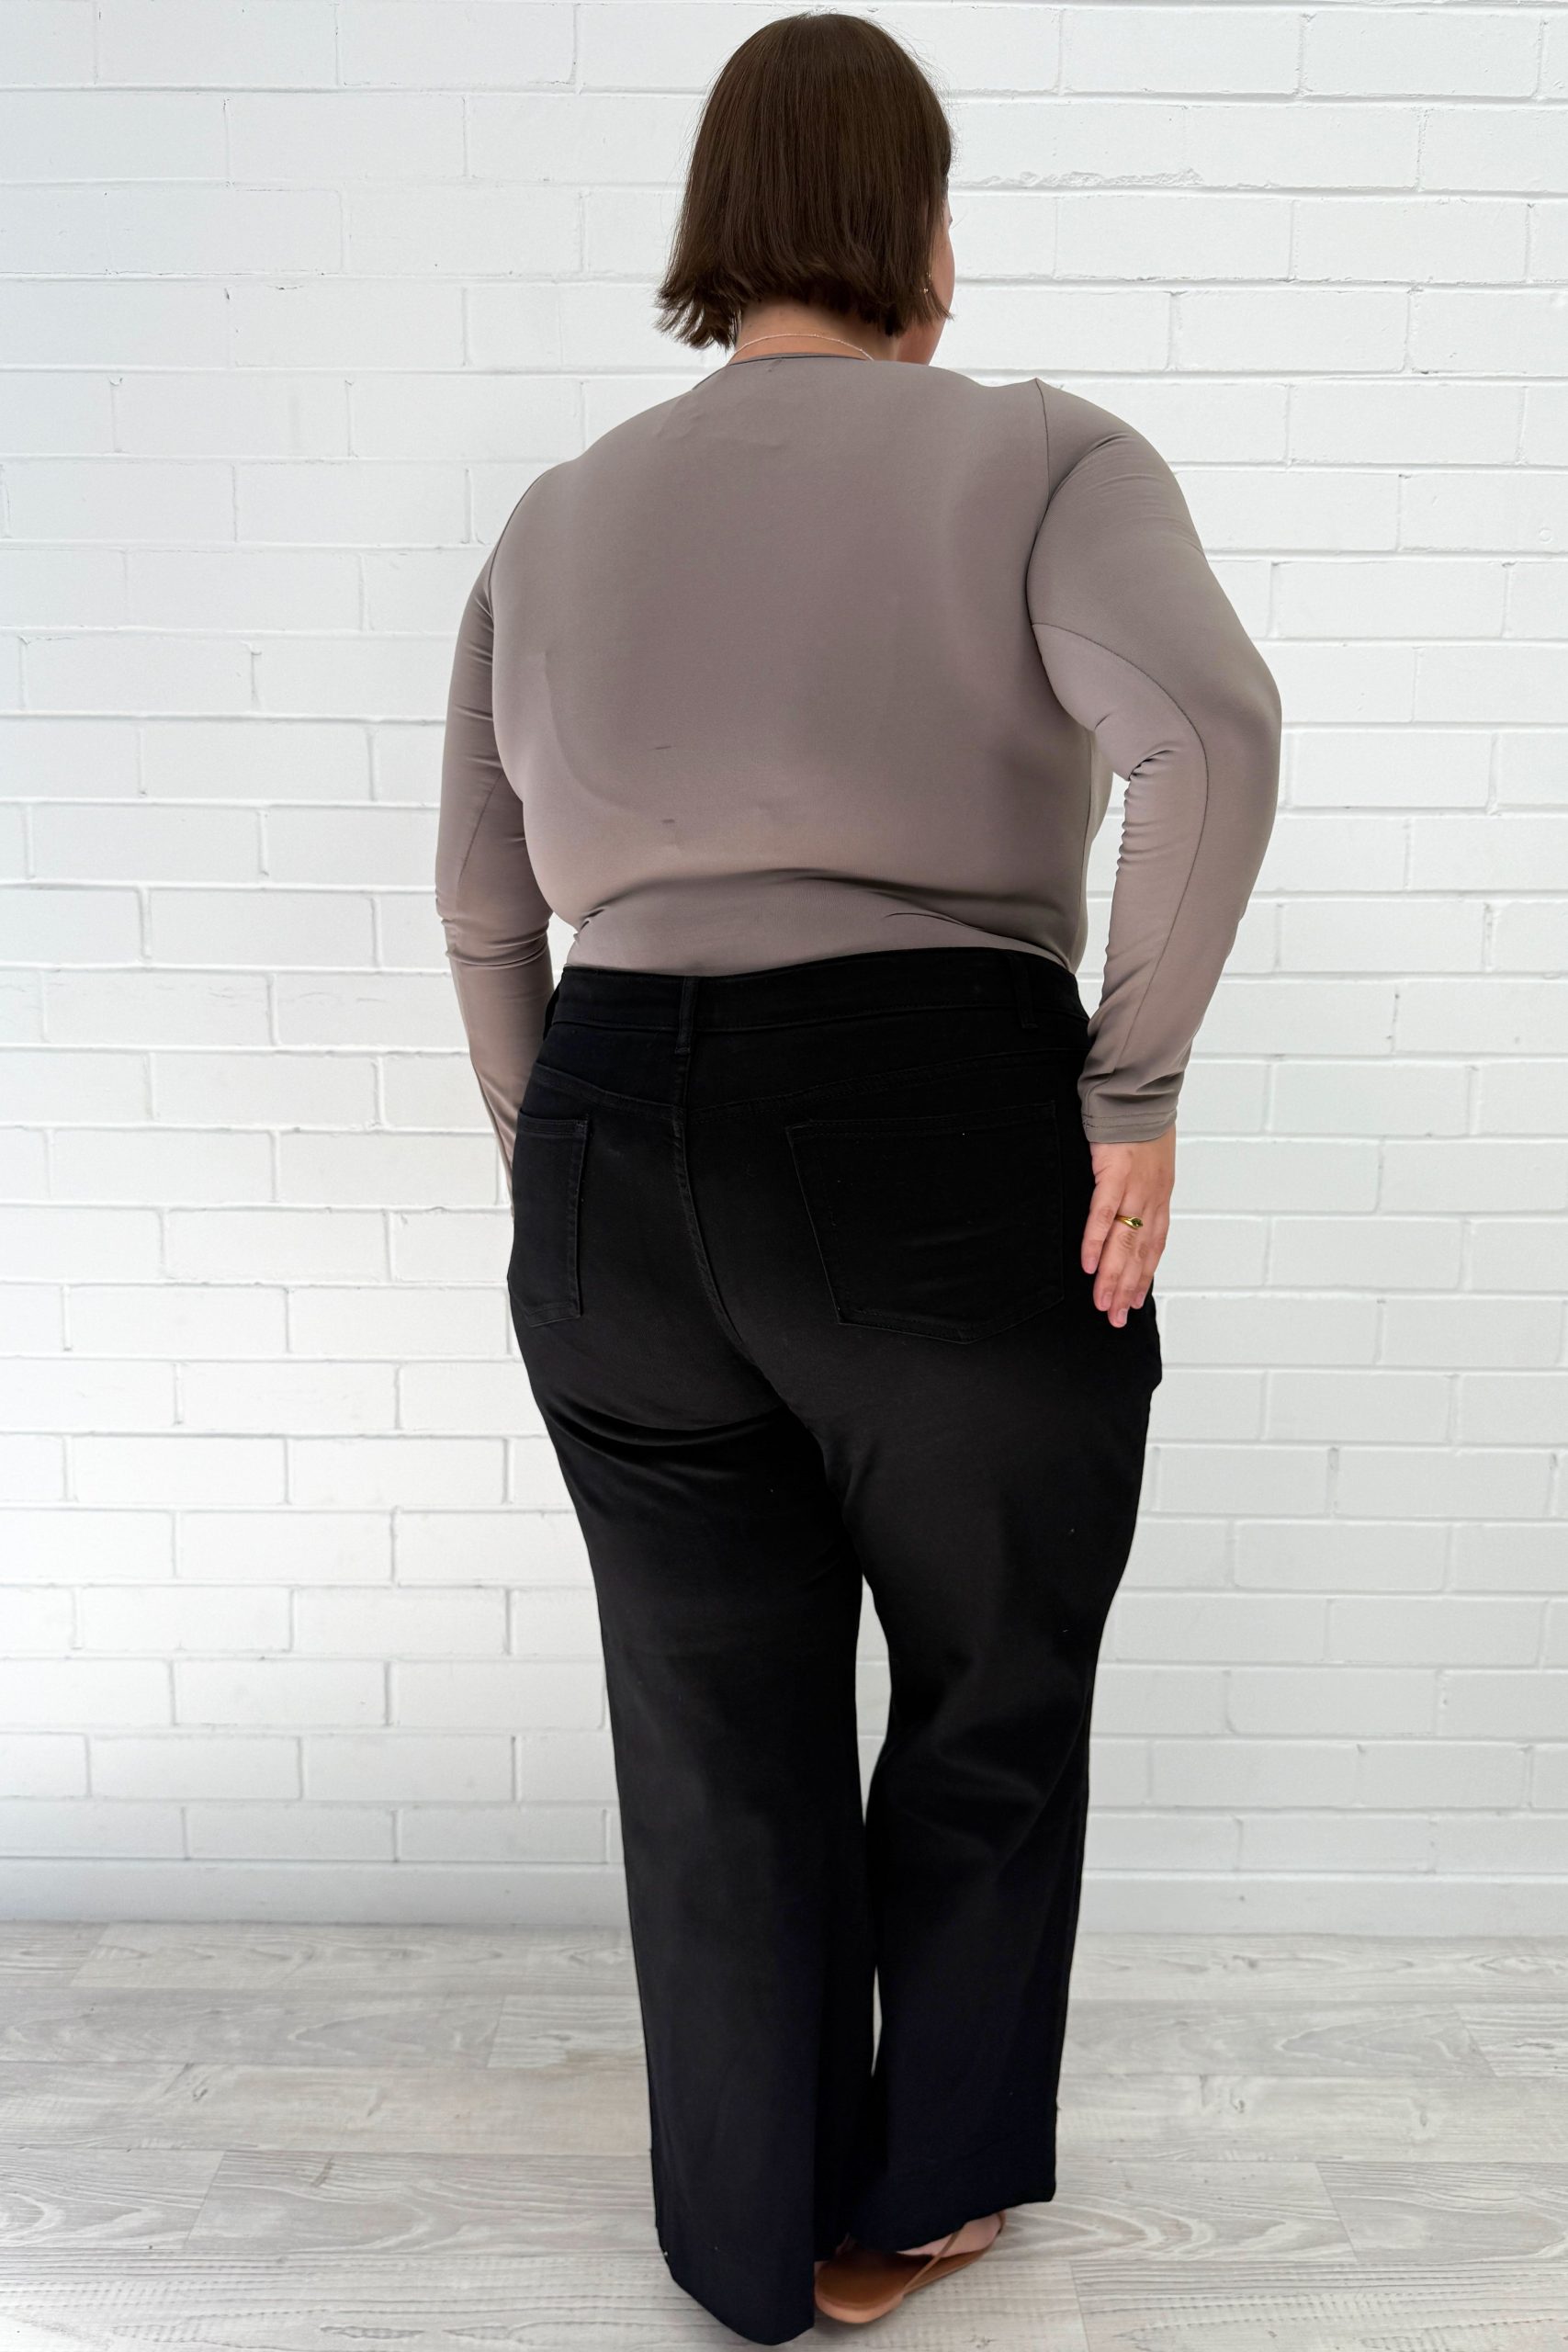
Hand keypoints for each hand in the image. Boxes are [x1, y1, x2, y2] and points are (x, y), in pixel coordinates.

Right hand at [1081, 1126, 1174, 1327]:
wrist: (1140, 1092)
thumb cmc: (1141, 1123)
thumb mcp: (1149, 1162)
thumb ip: (1139, 1189)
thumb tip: (1129, 1212)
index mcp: (1159, 1197)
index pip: (1153, 1247)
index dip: (1143, 1277)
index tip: (1133, 1303)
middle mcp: (1151, 1198)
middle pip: (1140, 1253)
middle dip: (1127, 1289)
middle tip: (1115, 1319)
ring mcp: (1134, 1187)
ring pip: (1124, 1242)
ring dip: (1113, 1276)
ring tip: (1103, 1303)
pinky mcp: (1114, 1173)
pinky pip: (1104, 1214)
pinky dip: (1097, 1241)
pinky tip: (1089, 1265)